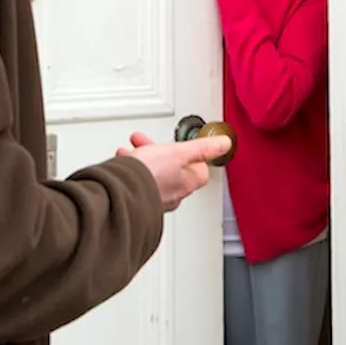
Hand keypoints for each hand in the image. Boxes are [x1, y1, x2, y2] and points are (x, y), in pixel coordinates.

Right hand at [115, 131, 230, 211]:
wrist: (120, 192)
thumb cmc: (150, 174)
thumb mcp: (179, 151)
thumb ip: (202, 148)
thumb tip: (225, 144)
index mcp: (187, 182)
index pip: (200, 169)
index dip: (193, 155)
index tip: (185, 146)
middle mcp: (174, 194)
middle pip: (175, 171)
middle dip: (163, 154)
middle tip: (151, 145)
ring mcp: (156, 199)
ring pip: (155, 176)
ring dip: (145, 161)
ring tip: (133, 152)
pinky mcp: (138, 201)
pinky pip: (139, 184)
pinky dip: (133, 172)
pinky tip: (123, 167)